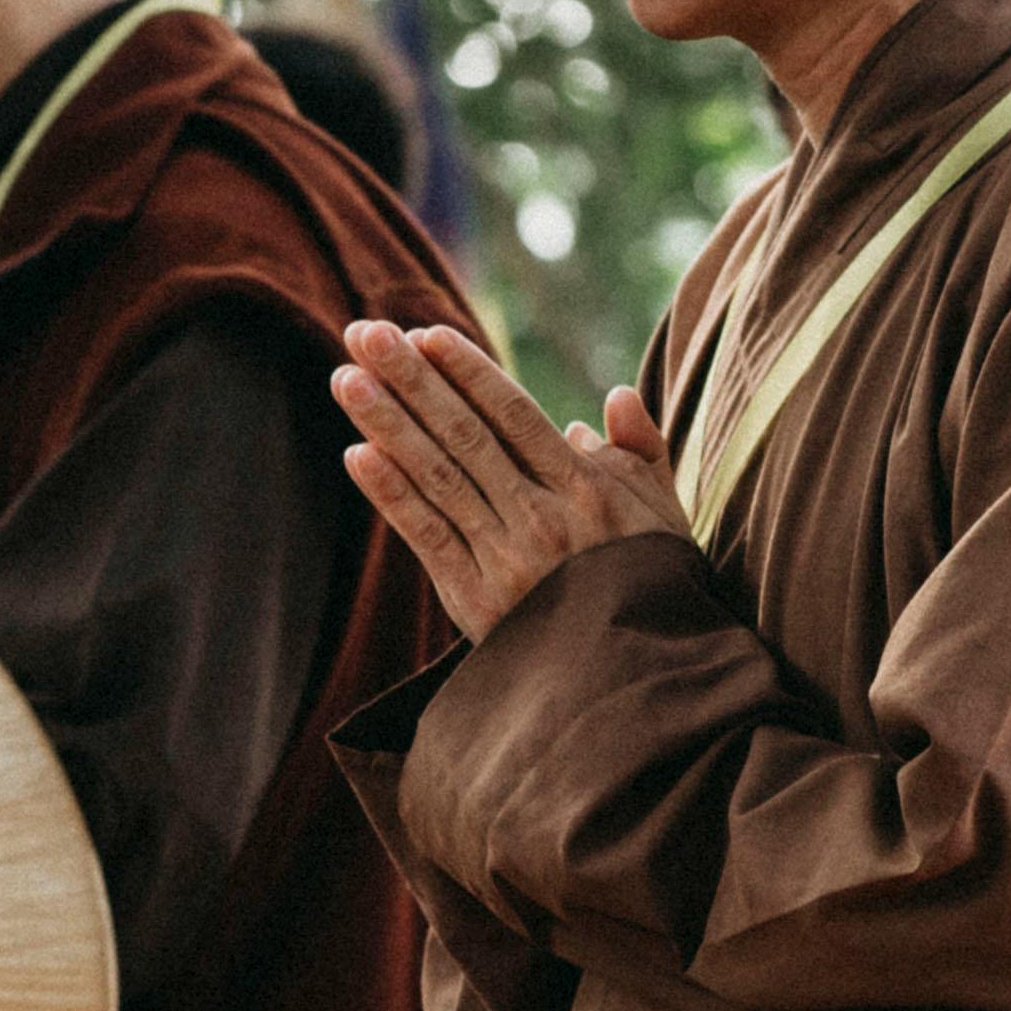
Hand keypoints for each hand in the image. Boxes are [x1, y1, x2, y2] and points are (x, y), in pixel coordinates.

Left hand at [332, 321, 684, 640]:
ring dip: (387, 424)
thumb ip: (640, 449)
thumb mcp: (665, 510)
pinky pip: (427, 536)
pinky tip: (356, 454)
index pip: (514, 415)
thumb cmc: (652, 585)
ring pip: (437, 477)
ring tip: (346, 379)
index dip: (468, 372)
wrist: (636, 678)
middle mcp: (541, 516)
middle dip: (412, 380)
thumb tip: (611, 397)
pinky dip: (390, 494)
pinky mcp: (475, 599)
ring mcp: (504, 558)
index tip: (425, 334)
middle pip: (464, 435)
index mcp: (585, 488)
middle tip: (366, 333)